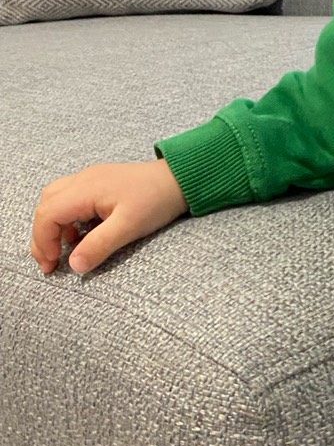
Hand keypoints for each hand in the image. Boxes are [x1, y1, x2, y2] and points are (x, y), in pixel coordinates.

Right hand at [31, 159, 189, 275]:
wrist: (180, 178)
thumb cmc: (156, 200)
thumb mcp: (129, 226)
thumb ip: (99, 245)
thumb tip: (73, 266)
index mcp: (85, 189)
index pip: (47, 214)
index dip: (42, 242)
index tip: (52, 266)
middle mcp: (82, 180)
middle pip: (46, 206)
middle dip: (43, 237)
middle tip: (51, 263)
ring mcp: (89, 179)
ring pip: (55, 201)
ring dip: (54, 227)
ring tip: (67, 250)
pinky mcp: (99, 183)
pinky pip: (70, 199)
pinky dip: (68, 219)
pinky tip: (82, 234)